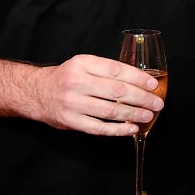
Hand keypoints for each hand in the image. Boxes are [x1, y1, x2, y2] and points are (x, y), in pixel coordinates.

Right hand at [31, 54, 163, 136]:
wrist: (38, 92)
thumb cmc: (66, 78)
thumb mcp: (83, 65)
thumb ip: (106, 70)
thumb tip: (139, 80)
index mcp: (82, 64)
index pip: (116, 70)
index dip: (138, 78)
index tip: (152, 84)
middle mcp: (77, 82)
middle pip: (117, 91)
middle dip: (141, 98)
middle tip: (156, 102)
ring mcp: (73, 103)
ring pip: (111, 111)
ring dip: (134, 114)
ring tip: (148, 115)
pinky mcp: (71, 121)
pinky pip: (100, 128)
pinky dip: (119, 130)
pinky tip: (132, 129)